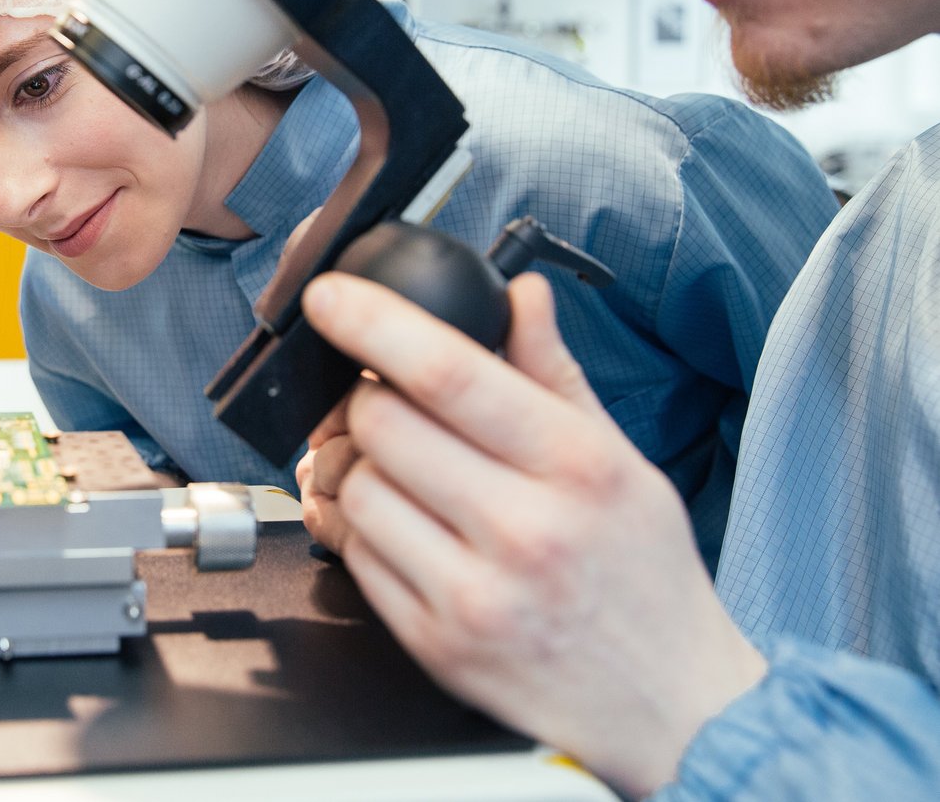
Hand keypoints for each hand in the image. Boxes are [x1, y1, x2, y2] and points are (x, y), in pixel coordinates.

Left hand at [299, 270, 768, 797]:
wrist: (671, 707)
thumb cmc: (644, 576)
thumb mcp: (623, 461)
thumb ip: (555, 372)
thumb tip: (521, 295)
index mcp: (575, 467)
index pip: (447, 372)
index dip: (372, 322)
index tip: (331, 298)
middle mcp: (523, 530)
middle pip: (380, 424)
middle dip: (365, 399)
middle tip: (384, 402)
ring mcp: (473, 594)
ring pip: (356, 488)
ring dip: (358, 467)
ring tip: (400, 471)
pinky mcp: (434, 644)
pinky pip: (356, 555)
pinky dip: (361, 527)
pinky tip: (401, 525)